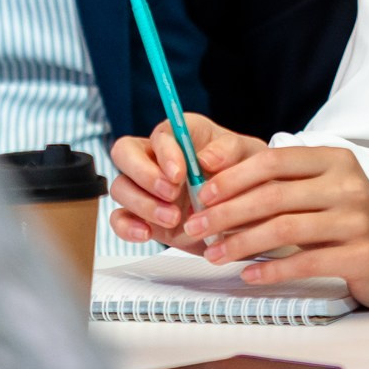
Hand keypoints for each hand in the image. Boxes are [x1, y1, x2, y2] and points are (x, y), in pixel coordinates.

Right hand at [107, 115, 264, 250]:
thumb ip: (229, 151)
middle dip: (144, 175)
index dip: (165, 152)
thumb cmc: (246, 174)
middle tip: (171, 194)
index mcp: (182, 135)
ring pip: (121, 187)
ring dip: (143, 204)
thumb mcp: (248, 156)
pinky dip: (127, 227)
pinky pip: (120, 218)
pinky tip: (146, 233)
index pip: (160, 134)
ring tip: (173, 218)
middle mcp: (158, 157)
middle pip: (125, 152)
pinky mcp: (143, 215)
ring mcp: (147, 187)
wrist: (248, 212)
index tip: (180, 173)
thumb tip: (206, 159)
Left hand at [184, 144, 368, 309]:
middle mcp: (348, 184)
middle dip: (227, 212)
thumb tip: (215, 192)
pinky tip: (248, 275)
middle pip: (274, 195)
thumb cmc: (349, 224)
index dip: (233, 177)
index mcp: (334, 160)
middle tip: (195, 228)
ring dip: (241, 243)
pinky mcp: (362, 254)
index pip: (274, 161)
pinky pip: (306, 261)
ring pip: (285, 228)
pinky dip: (271, 269)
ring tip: (213, 255)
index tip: (201, 195)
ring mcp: (357, 219)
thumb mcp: (321, 193)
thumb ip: (280, 188)